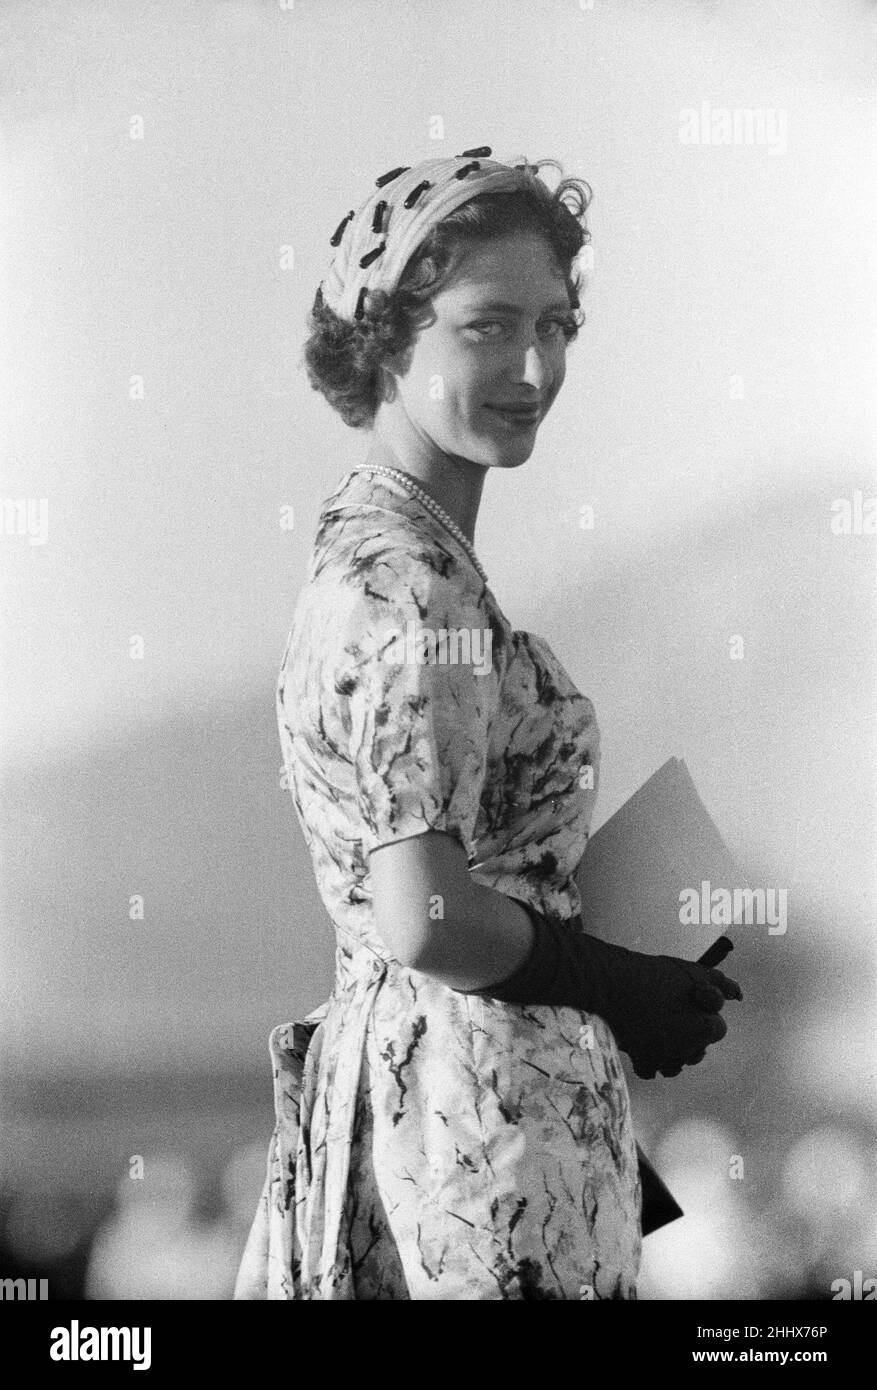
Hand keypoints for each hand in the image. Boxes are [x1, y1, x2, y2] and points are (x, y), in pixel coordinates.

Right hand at [604, 951, 742, 1080]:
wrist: (613, 985)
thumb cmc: (656, 976)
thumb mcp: (693, 971)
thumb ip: (721, 985)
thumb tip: (739, 996)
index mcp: (705, 1029)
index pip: (716, 1028)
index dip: (705, 1013)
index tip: (690, 1001)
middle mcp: (689, 1051)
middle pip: (699, 1049)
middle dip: (691, 1034)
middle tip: (673, 1013)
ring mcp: (665, 1060)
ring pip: (677, 1064)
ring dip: (674, 1050)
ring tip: (661, 1029)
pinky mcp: (642, 1063)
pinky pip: (652, 1070)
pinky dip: (650, 1060)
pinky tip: (644, 1042)